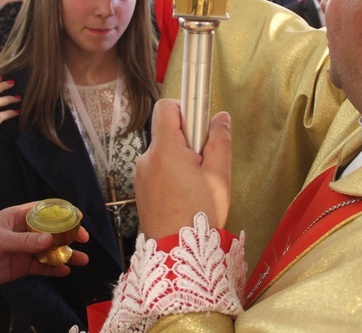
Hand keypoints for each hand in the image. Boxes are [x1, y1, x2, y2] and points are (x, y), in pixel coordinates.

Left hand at [0, 202, 89, 292]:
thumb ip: (23, 241)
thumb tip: (48, 241)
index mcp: (17, 217)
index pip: (45, 210)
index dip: (63, 212)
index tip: (78, 216)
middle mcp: (24, 232)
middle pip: (52, 230)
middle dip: (69, 234)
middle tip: (83, 239)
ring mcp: (24, 250)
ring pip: (50, 250)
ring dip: (66, 254)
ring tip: (82, 259)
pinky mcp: (21, 267)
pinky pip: (42, 267)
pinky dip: (54, 269)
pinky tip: (65, 271)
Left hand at [135, 99, 231, 239]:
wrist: (177, 254)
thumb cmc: (199, 214)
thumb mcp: (219, 175)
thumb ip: (220, 140)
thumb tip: (221, 118)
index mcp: (165, 149)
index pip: (166, 107)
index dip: (185, 109)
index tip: (200, 126)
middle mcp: (147, 158)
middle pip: (166, 132)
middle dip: (187, 141)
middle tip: (205, 165)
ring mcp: (140, 175)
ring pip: (163, 153)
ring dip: (179, 160)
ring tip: (196, 186)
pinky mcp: (140, 189)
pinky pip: (157, 170)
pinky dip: (170, 174)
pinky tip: (184, 196)